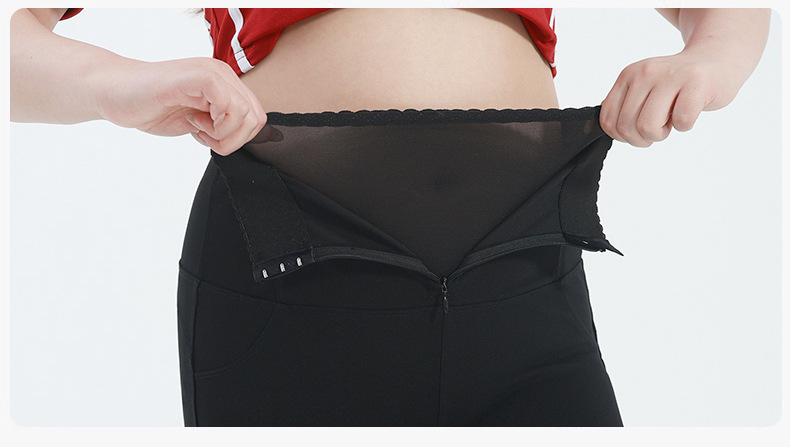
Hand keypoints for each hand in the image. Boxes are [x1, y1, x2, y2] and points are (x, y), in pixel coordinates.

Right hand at [95, 57, 266, 154]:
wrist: (115, 93)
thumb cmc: (153, 107)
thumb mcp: (198, 120)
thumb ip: (223, 124)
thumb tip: (245, 139)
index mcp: (226, 84)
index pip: (257, 118)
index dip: (238, 138)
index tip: (211, 138)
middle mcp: (223, 74)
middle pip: (256, 119)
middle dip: (233, 140)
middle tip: (205, 137)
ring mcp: (212, 73)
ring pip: (246, 114)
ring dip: (223, 134)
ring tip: (198, 129)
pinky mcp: (199, 76)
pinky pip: (229, 106)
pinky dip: (215, 126)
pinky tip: (193, 123)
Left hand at [599, 50, 740, 147]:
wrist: (718, 60)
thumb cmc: (678, 83)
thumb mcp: (644, 87)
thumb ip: (624, 103)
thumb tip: (608, 125)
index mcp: (629, 75)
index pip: (608, 120)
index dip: (622, 136)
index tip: (638, 132)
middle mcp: (646, 73)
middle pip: (627, 127)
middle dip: (642, 138)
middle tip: (659, 127)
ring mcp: (671, 76)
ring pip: (648, 127)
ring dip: (661, 134)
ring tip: (672, 119)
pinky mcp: (697, 83)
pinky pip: (681, 121)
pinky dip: (686, 125)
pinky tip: (690, 110)